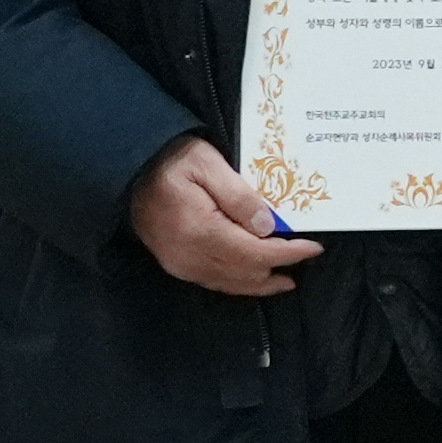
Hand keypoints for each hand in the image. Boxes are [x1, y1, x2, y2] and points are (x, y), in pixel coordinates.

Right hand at [132, 137, 320, 298]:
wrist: (128, 169)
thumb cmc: (170, 159)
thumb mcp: (208, 163)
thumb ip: (239, 196)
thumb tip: (268, 228)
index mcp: (200, 231)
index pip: (255, 253)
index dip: (287, 253)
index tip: (313, 248)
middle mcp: (189, 256)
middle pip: (245, 273)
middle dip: (278, 268)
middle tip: (304, 257)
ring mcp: (179, 264)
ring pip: (230, 283)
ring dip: (260, 281)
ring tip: (285, 277)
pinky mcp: (174, 264)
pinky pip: (213, 281)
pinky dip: (238, 281)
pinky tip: (252, 277)